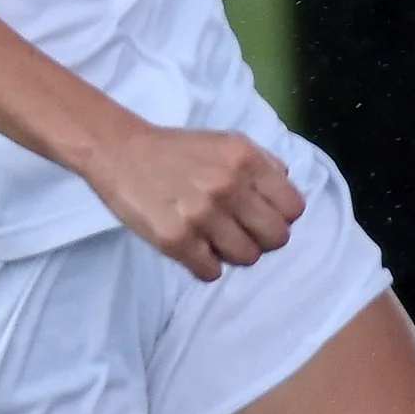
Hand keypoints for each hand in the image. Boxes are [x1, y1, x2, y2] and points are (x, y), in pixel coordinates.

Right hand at [86, 121, 305, 282]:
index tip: (263, 216)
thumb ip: (262, 162)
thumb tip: (286, 187)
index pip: (293, 208)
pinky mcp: (175, 240)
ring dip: (233, 253)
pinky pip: (211, 271)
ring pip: (246, 258)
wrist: (120, 152)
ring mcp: (202, 216)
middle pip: (276, 238)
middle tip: (242, 232)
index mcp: (245, 160)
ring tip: (215, 239)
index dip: (282, 216)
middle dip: (263, 239)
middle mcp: (228, 187)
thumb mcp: (226, 141)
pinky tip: (195, 248)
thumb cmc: (177, 150)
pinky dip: (206, 265)